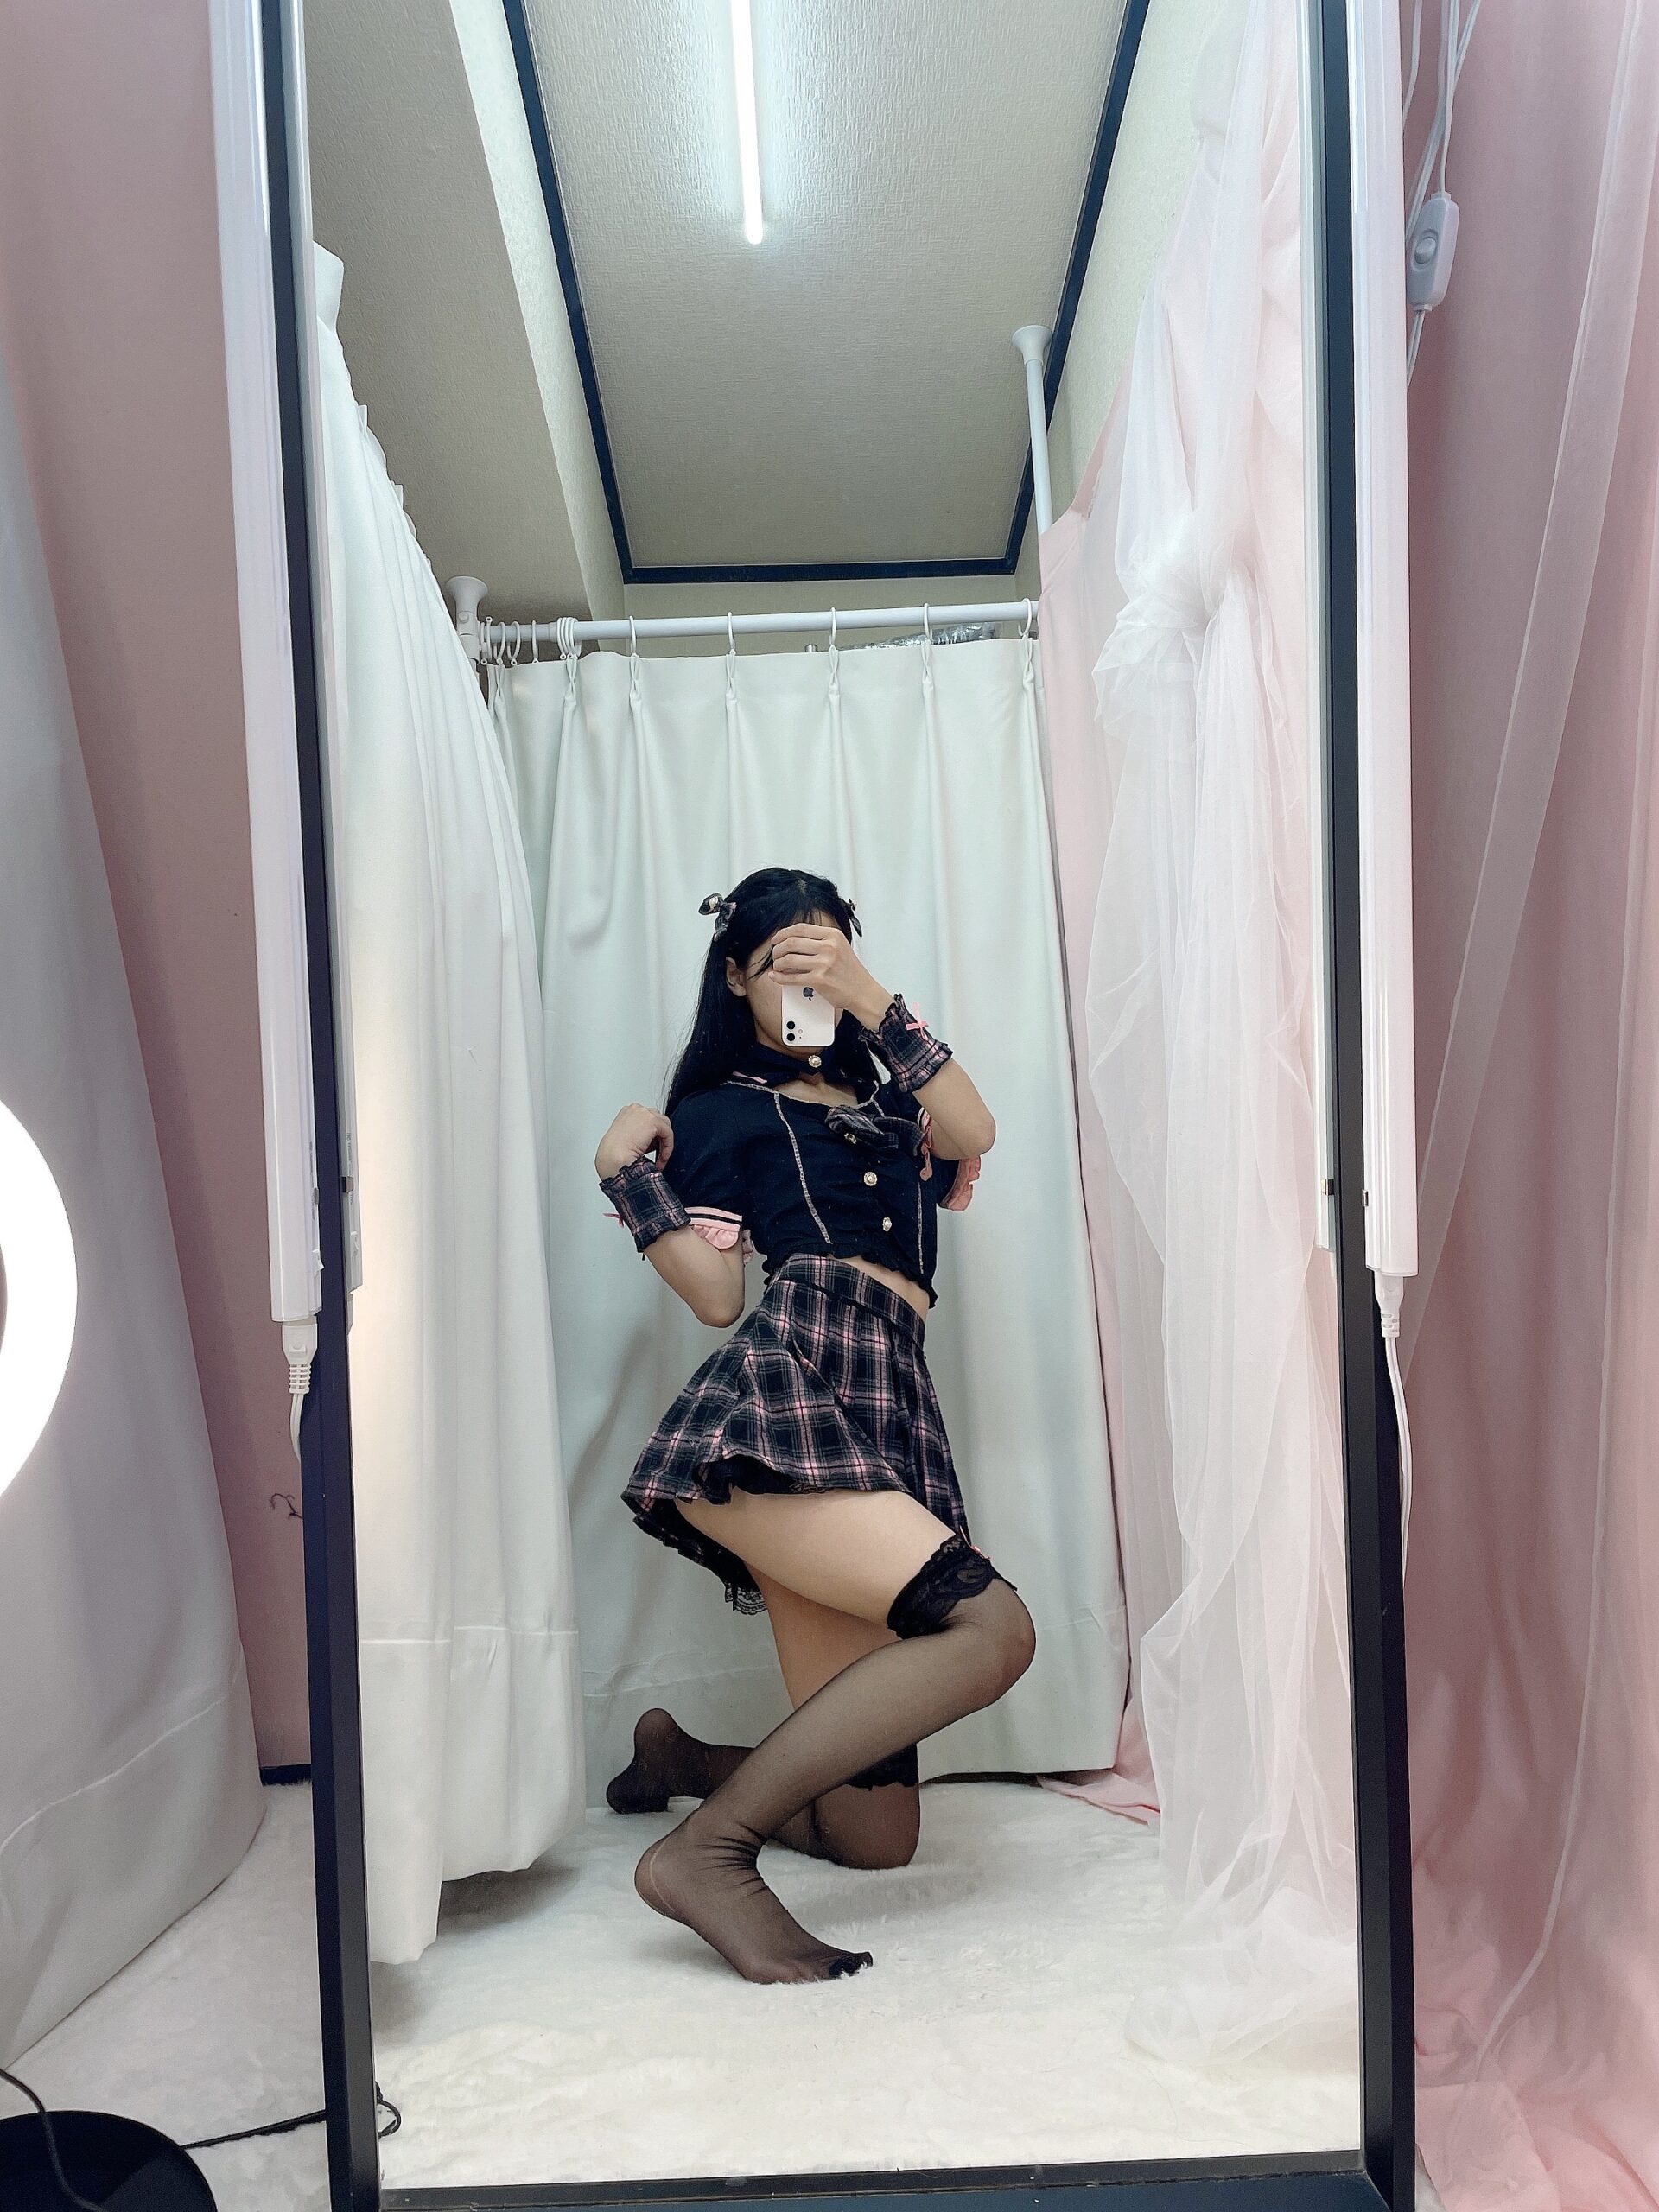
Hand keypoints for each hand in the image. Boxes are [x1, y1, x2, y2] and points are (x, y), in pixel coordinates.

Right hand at [596, 1104, 672, 1179]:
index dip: (652, 1135)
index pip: (647, 1118)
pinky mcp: (653, 1121)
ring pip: (664, 1126)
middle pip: (658, 1120)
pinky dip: (668, 1147)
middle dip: (660, 1138)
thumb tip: (651, 1140)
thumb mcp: (627, 1137)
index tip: (651, 1149)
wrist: (613, 1157)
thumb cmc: (615, 1153)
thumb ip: (640, 1133)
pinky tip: (662, 1158)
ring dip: (664, 1143)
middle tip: (658, 1154)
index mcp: (628, 1112)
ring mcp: (644, 1113)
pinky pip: (668, 1134)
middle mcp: (636, 1109)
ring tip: (660, 1158)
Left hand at [768, 925, 891, 1029]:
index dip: (783, 933)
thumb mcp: (840, 947)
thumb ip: (820, 941)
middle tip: (775, 954)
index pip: (800, 928)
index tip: (776, 939)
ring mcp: (824, 963)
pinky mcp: (819, 980)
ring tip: (778, 966)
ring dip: (778, 963)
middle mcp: (828, 947)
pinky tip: (776, 976)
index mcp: (833, 935)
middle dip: (778, 949)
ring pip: (789, 959)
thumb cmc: (851, 972)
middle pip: (791, 942)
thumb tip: (792, 941)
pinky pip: (792, 977)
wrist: (863, 992)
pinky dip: (779, 977)